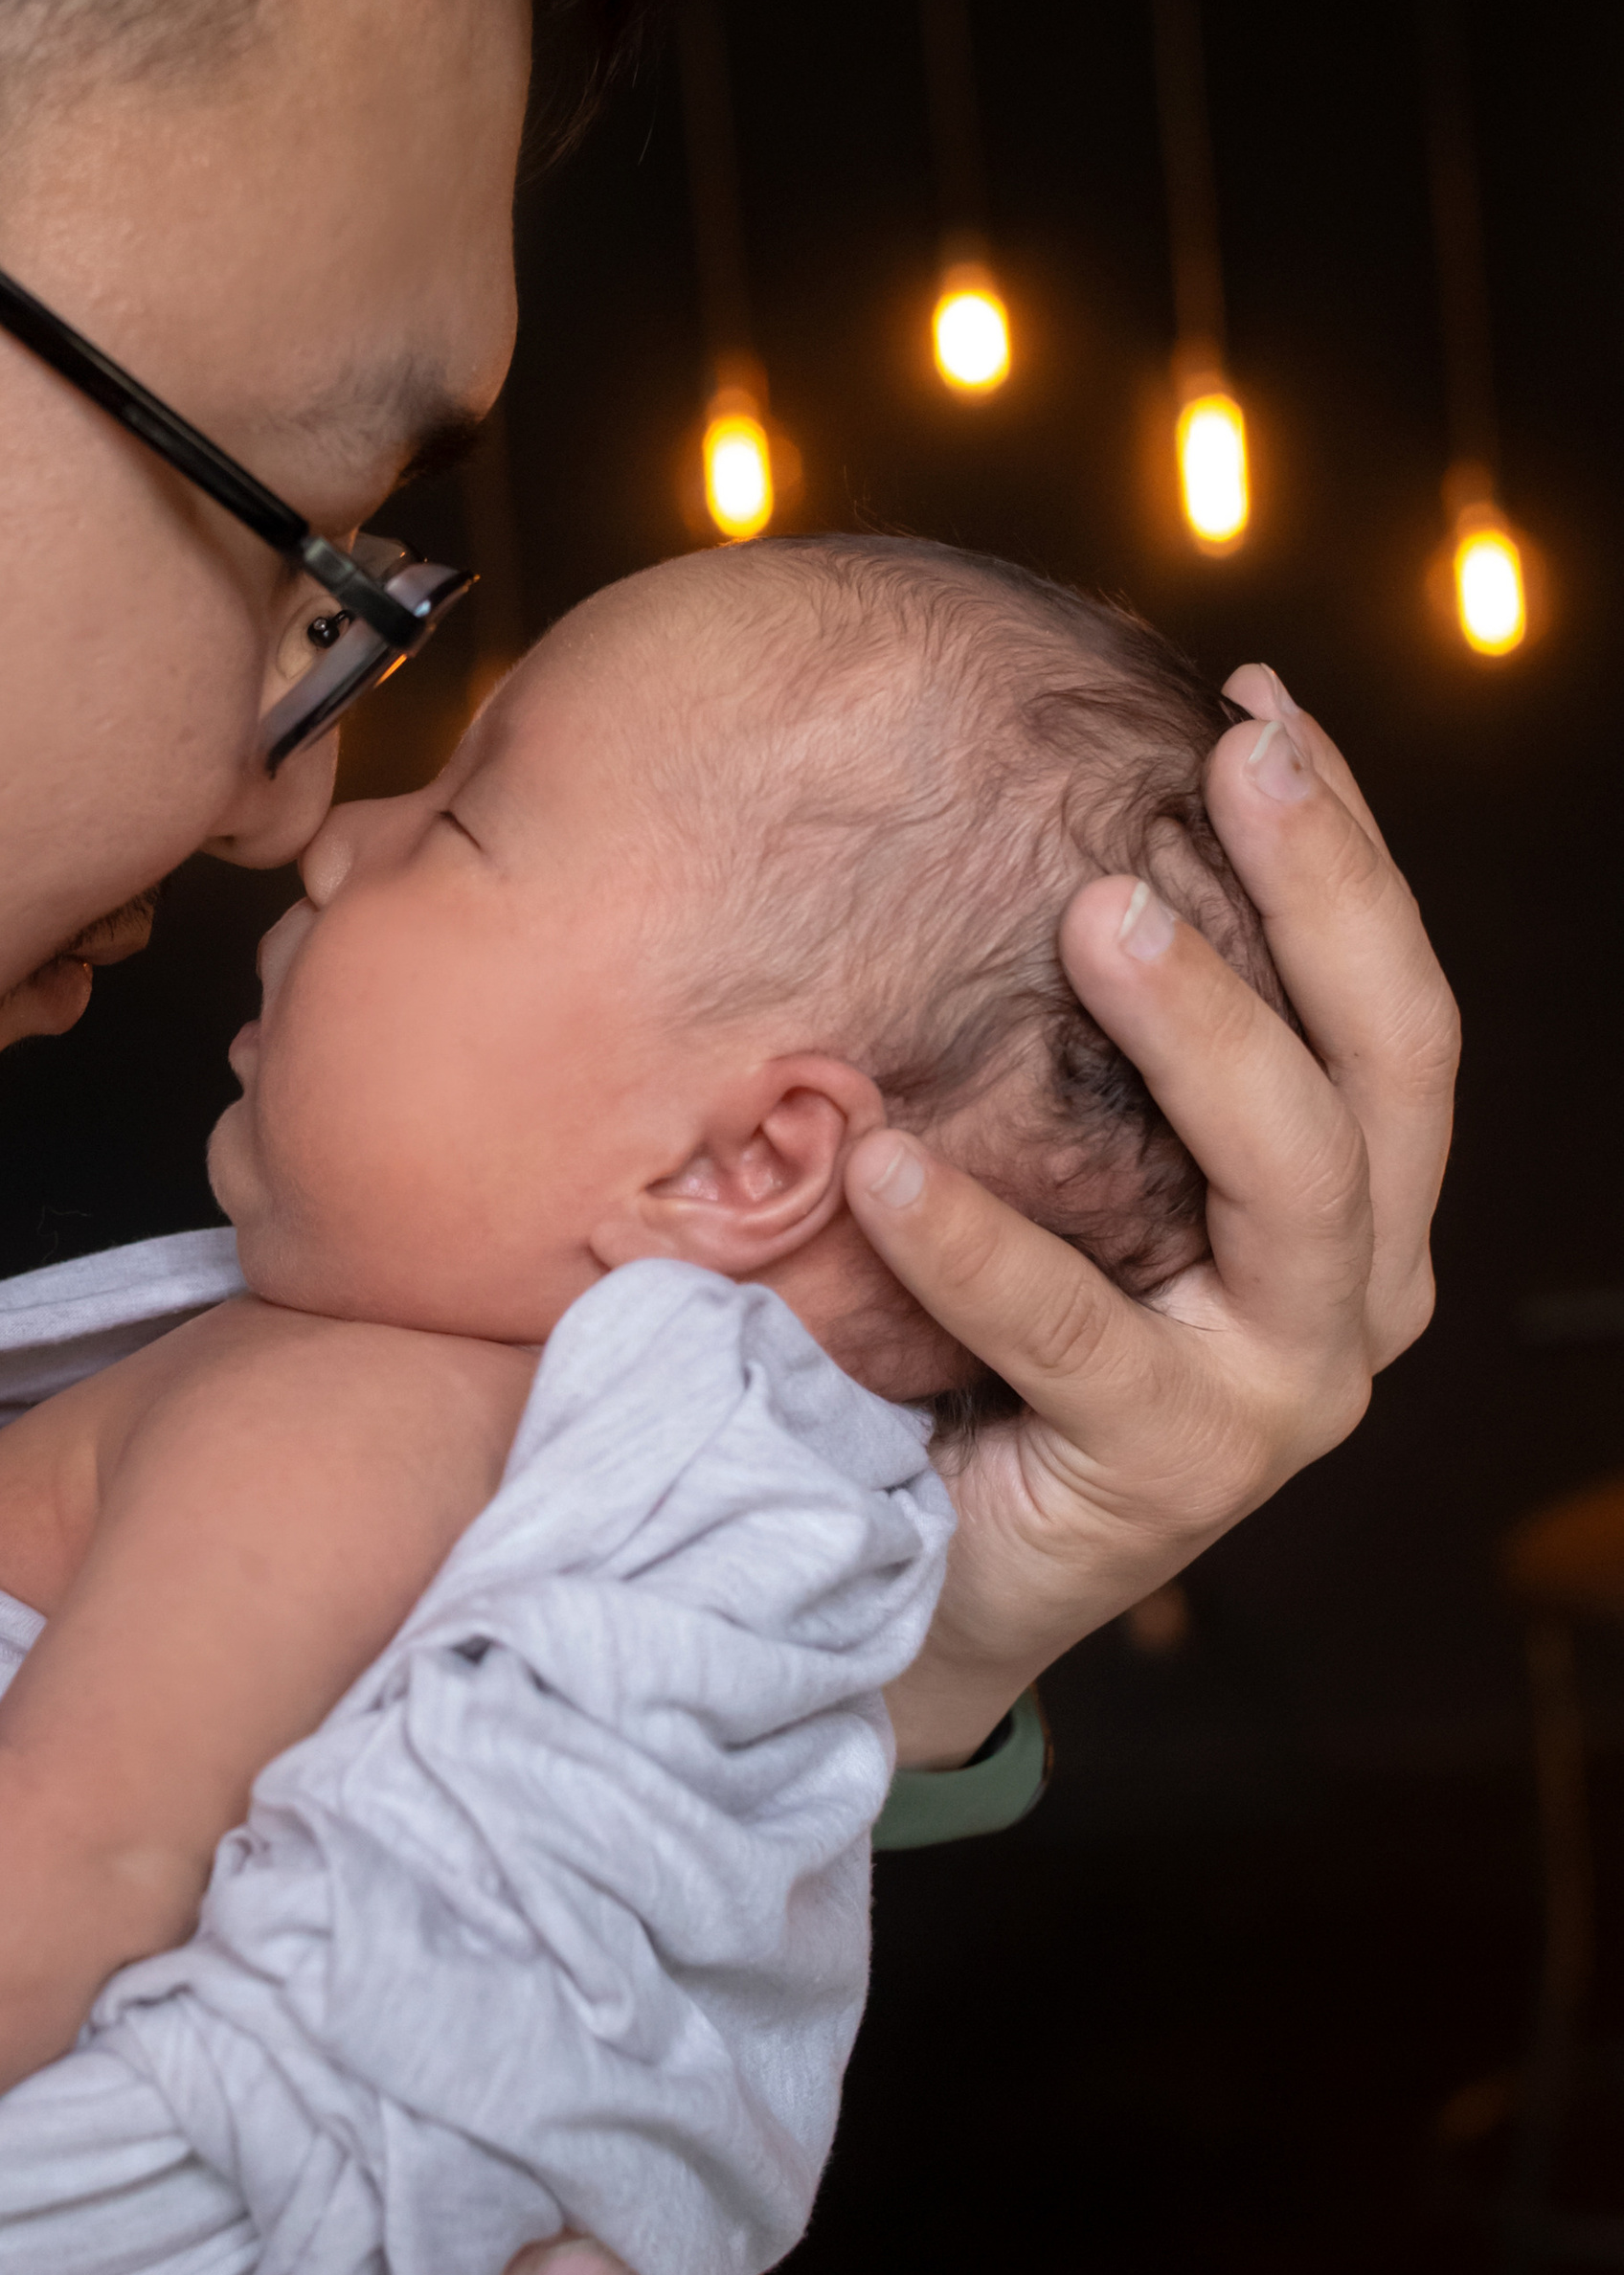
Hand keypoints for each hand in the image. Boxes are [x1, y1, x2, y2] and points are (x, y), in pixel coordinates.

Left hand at [864, 669, 1456, 1764]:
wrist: (908, 1574)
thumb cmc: (979, 1337)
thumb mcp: (1066, 1169)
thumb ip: (1085, 1043)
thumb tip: (1023, 814)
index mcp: (1350, 1205)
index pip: (1384, 1001)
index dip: (1343, 847)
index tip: (1257, 700)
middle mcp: (1350, 1293)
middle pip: (1385, 1064)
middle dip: (1323, 892)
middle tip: (1230, 757)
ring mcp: (1278, 1391)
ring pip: (1293, 1183)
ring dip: (1203, 1030)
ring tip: (1096, 913)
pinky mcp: (1169, 1476)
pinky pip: (1077, 1335)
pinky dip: (985, 1244)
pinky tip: (889, 1163)